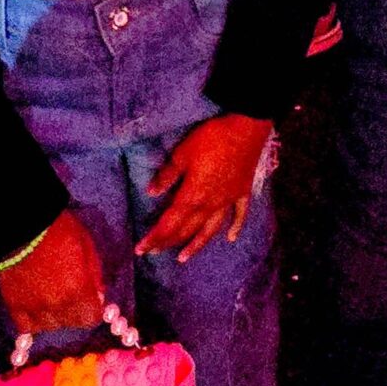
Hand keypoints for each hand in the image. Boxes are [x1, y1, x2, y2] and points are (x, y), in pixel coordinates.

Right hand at [0, 209, 104, 336]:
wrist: (19, 224)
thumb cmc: (58, 230)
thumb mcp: (87, 246)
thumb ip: (94, 275)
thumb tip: (97, 294)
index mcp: (78, 290)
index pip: (91, 318)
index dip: (93, 308)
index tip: (90, 298)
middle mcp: (56, 305)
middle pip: (71, 323)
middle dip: (75, 311)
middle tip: (71, 294)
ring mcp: (33, 308)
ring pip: (49, 326)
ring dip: (54, 316)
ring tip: (51, 298)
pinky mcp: (13, 305)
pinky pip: (25, 326)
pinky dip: (33, 320)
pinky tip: (35, 306)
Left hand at [137, 114, 274, 263]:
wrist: (246, 128)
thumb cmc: (211, 138)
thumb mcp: (183, 153)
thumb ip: (168, 175)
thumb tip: (152, 192)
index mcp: (192, 196)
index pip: (170, 223)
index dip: (155, 237)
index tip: (141, 249)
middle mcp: (210, 205)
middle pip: (186, 229)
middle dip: (168, 242)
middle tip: (153, 252)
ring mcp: (228, 200)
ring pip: (210, 229)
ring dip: (196, 244)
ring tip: (183, 258)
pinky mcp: (242, 192)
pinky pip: (239, 215)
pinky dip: (235, 228)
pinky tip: (230, 239)